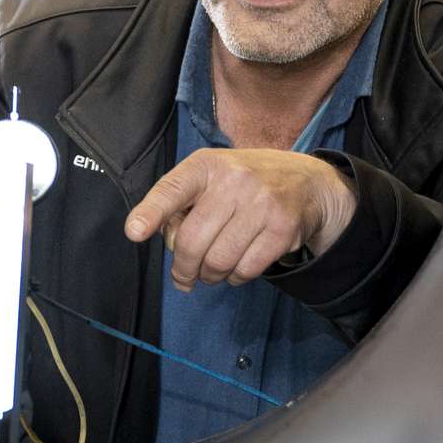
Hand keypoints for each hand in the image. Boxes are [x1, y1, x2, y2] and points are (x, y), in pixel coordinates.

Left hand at [124, 149, 355, 291]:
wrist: (307, 181)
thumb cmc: (244, 184)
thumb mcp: (211, 178)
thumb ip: (181, 205)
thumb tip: (172, 246)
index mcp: (206, 165)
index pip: (172, 189)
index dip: (151, 213)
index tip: (134, 232)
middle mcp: (233, 180)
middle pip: (192, 242)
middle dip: (183, 269)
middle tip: (184, 277)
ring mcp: (262, 203)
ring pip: (218, 261)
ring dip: (210, 276)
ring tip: (212, 271)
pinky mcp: (283, 228)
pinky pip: (246, 270)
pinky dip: (236, 278)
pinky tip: (237, 267)